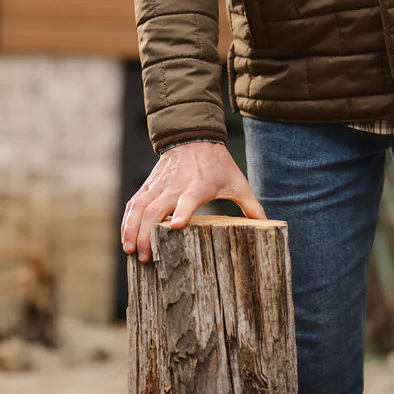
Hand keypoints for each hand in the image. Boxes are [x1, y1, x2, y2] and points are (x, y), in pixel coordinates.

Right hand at [121, 142, 265, 263]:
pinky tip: (125, 238)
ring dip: (132, 229)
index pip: (188, 198)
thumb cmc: (218, 163)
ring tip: (131, 252)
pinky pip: (133, 203)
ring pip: (139, 207)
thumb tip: (269, 224)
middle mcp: (175, 185)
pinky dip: (127, 221)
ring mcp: (159, 185)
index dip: (182, 211)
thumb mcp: (237, 181)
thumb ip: (251, 205)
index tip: (176, 227)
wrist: (193, 135)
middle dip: (148, 234)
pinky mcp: (149, 185)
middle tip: (146, 258)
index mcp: (199, 185)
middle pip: (156, 209)